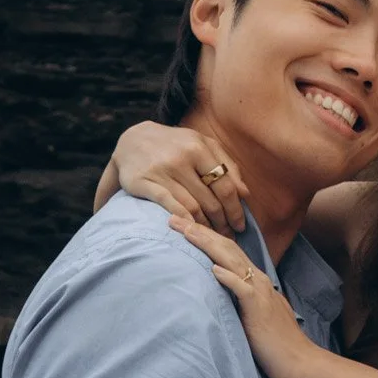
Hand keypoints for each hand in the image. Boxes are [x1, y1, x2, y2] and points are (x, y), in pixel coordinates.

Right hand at [98, 119, 248, 233]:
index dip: (236, 209)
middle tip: (228, 236)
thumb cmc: (176, 145)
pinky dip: (184, 221)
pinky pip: (170, 206)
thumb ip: (227, 165)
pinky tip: (192, 230)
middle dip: (223, 222)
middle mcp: (181, 158)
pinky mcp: (144, 183)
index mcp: (199, 147)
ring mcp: (161, 171)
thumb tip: (245, 193)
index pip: (225, 185)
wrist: (133, 141)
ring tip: (213, 236)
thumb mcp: (202, 146)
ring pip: (192, 208)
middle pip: (210, 200)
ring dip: (206, 226)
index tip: (240, 225)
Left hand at [173, 218, 315, 377]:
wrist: (298, 360)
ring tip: (187, 232)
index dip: (205, 236)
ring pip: (232, 261)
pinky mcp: (259, 309)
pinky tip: (213, 268)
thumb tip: (222, 294)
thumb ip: (241, 300)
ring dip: (208, 245)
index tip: (183, 226)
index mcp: (255, 281)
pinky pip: (242, 289)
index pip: (227, 251)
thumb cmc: (275, 343)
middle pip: (225, 248)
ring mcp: (259, 293)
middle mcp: (257, 281)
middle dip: (199, 231)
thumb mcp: (255, 314)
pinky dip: (228, 278)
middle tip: (174, 218)